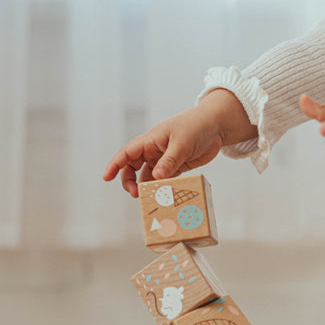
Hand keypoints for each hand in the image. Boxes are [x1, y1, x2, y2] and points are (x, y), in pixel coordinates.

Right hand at [103, 89, 255, 196]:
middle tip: (136, 195)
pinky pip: (166, 179)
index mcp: (151, 140)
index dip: (115, 165)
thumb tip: (155, 178)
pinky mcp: (178, 165)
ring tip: (152, 198)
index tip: (106, 178)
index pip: (127, 153)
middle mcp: (155, 150)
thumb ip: (169, 161)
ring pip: (150, 175)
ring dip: (148, 186)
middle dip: (131, 181)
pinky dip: (164, 187)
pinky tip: (166, 195)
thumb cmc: (196, 127)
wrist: (217, 126)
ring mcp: (166, 158)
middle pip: (134, 167)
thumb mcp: (182, 144)